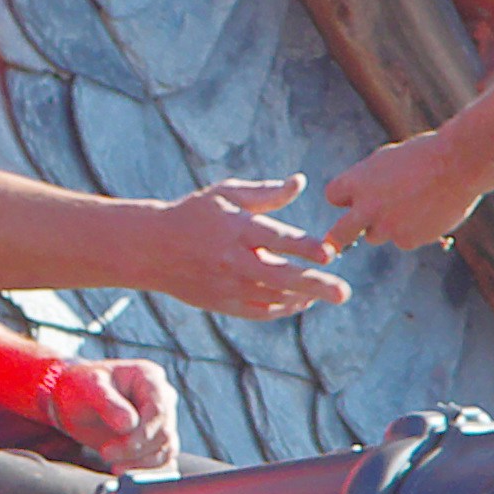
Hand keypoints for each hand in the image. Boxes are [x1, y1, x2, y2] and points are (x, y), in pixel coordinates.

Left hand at [49, 356, 177, 475]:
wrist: (73, 402)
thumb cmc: (79, 387)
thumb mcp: (87, 388)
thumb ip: (108, 403)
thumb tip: (130, 424)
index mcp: (149, 377)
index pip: (158, 410)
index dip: (140, 434)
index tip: (111, 449)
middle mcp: (162, 397)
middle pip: (164, 432)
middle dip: (135, 451)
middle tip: (105, 454)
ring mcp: (161, 420)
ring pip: (166, 449)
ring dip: (140, 463)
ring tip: (113, 466)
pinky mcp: (156, 440)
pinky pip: (163, 460)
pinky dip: (146, 470)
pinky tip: (124, 471)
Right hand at [137, 174, 345, 317]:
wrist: (151, 248)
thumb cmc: (193, 214)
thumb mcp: (226, 194)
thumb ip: (266, 193)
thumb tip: (300, 182)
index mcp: (235, 228)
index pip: (275, 239)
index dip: (304, 247)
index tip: (329, 254)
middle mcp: (232, 260)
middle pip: (280, 276)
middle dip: (315, 285)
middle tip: (343, 293)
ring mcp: (226, 285)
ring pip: (273, 298)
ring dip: (304, 297)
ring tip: (329, 294)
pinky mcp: (221, 303)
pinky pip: (259, 312)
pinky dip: (283, 309)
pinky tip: (300, 302)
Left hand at [325, 133, 486, 250]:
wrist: (459, 164)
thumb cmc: (425, 155)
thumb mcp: (387, 159)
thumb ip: (369, 181)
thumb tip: (358, 200)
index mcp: (357, 181)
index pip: (333, 197)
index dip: (345, 199)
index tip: (352, 201)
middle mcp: (366, 207)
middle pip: (338, 234)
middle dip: (339, 238)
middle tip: (340, 241)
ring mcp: (386, 227)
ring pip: (375, 236)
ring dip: (386, 227)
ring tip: (411, 206)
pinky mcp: (407, 241)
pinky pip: (403, 241)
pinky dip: (413, 232)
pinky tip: (430, 213)